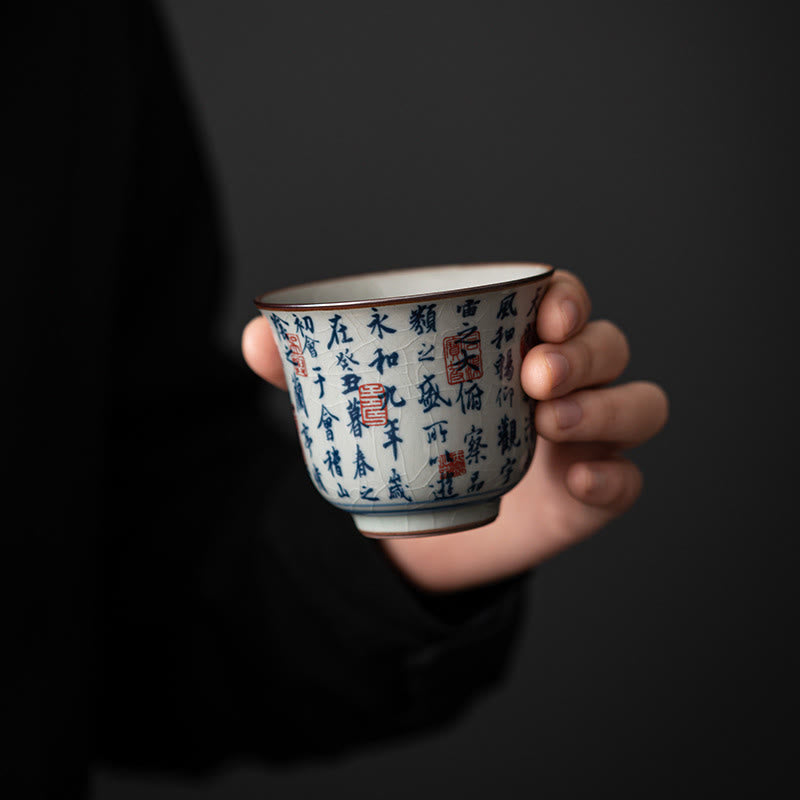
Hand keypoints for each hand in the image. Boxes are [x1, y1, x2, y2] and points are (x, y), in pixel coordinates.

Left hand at [242, 270, 667, 593]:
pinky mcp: (593, 491)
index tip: (544, 305)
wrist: (427, 523)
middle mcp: (564, 383)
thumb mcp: (362, 402)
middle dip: (583, 352)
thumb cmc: (408, 440)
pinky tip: (577, 481)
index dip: (567, 294)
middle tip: (534, 374)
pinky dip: (613, 476)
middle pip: (608, 346)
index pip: (563, 300)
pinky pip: (629, 480)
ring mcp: (587, 437)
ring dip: (606, 406)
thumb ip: (311, 371)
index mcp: (514, 344)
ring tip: (548, 423)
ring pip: (638, 404)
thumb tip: (255, 339)